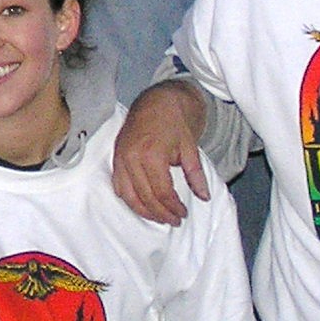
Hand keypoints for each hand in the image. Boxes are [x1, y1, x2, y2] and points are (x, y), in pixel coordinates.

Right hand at [111, 81, 210, 225]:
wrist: (155, 100)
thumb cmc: (174, 121)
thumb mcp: (190, 146)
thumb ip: (196, 174)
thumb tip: (203, 196)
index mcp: (152, 154)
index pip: (161, 192)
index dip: (173, 207)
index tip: (183, 214)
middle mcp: (132, 157)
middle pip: (145, 197)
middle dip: (161, 213)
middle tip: (174, 220)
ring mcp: (121, 157)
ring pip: (128, 195)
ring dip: (143, 210)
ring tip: (159, 217)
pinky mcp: (116, 156)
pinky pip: (118, 185)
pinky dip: (128, 198)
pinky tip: (140, 204)